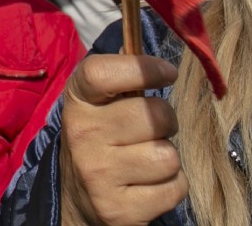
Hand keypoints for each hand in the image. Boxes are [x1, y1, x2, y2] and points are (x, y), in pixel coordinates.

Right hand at [60, 53, 185, 225]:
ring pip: (168, 156)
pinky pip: (175, 188)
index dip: (142, 68)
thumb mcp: (98, 104)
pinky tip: (149, 184)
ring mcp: (98, 176)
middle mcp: (82, 136)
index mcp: (77, 102)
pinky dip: (171, 186)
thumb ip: (119, 75)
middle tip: (152, 128)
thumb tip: (139, 43)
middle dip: (166, 121)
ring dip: (167, 158)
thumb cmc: (100, 140)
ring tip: (146, 159)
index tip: (167, 72)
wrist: (78, 201)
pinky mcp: (118, 211)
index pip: (103, 73)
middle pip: (154, 115)